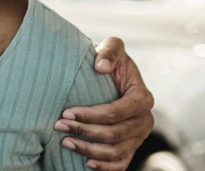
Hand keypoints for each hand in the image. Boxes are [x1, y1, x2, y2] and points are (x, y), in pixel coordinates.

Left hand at [56, 37, 154, 169]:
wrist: (108, 77)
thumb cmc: (108, 61)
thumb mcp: (112, 46)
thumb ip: (110, 50)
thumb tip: (101, 66)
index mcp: (143, 97)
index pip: (117, 112)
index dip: (92, 114)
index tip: (66, 111)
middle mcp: (145, 120)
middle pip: (115, 134)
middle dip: (85, 131)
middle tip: (59, 126)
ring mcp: (138, 137)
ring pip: (115, 151)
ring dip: (89, 149)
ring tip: (65, 142)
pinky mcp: (130, 147)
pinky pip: (121, 164)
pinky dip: (105, 166)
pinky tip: (86, 162)